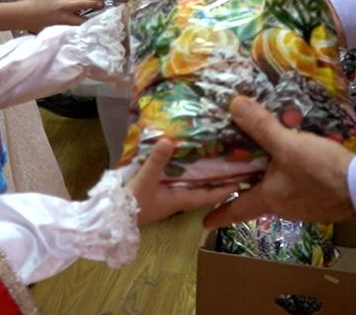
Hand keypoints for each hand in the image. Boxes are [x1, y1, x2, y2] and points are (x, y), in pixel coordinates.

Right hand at [25, 0, 98, 28]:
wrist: (25, 16)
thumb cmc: (36, 2)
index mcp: (63, 6)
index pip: (82, 5)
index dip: (93, 4)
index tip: (102, 3)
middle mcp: (65, 17)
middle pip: (83, 21)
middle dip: (92, 18)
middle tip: (98, 13)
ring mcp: (62, 24)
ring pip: (77, 25)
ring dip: (84, 20)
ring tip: (90, 16)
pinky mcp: (58, 27)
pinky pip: (70, 26)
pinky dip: (75, 23)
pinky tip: (77, 19)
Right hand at [128, 141, 243, 226]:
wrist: (112, 217)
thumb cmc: (133, 202)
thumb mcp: (146, 180)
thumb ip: (157, 160)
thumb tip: (169, 139)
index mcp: (182, 199)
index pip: (210, 195)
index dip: (226, 188)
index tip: (242, 178)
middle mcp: (180, 198)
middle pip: (204, 188)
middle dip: (217, 177)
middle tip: (230, 159)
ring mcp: (169, 195)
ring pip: (192, 183)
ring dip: (201, 172)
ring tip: (211, 153)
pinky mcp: (159, 191)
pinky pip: (178, 179)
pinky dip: (184, 170)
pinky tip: (182, 157)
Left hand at [202, 96, 355, 228]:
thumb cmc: (322, 172)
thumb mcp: (288, 145)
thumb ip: (261, 126)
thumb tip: (234, 105)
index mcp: (269, 199)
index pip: (237, 209)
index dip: (219, 214)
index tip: (204, 221)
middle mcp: (284, 206)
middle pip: (258, 194)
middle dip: (248, 181)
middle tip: (238, 168)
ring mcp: (304, 205)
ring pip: (280, 186)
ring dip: (275, 170)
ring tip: (275, 149)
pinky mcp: (321, 198)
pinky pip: (300, 182)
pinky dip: (294, 169)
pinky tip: (303, 152)